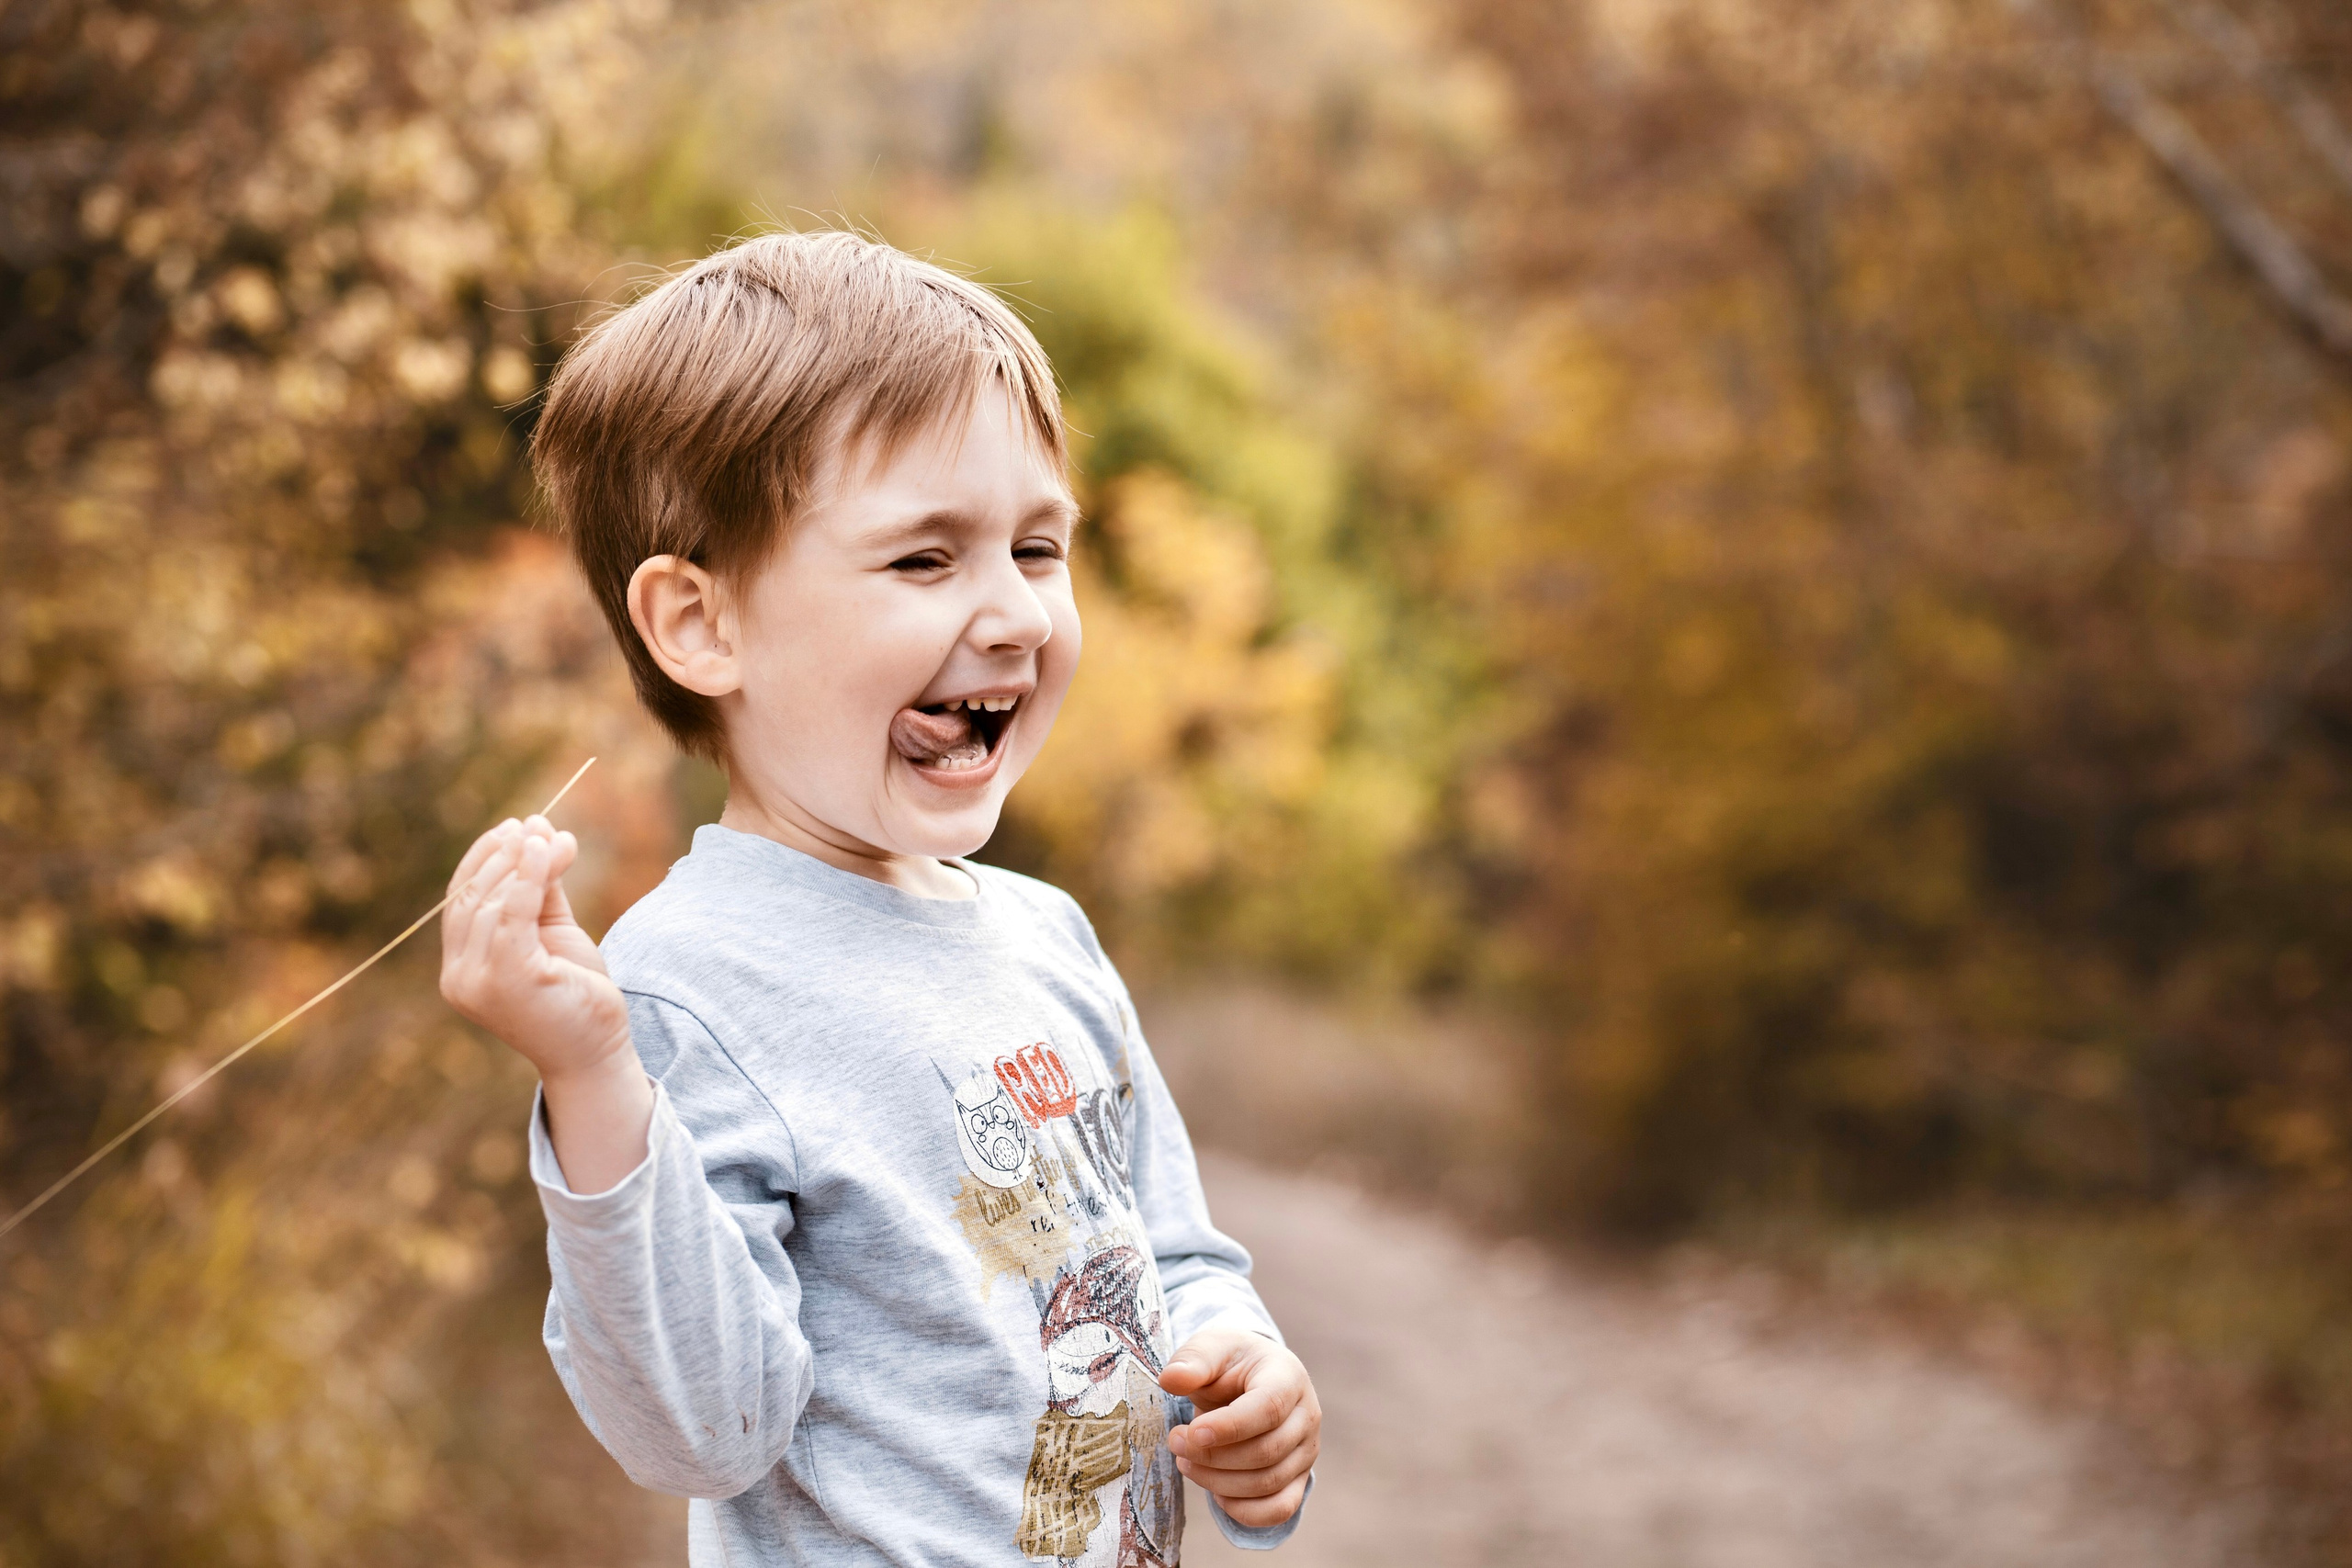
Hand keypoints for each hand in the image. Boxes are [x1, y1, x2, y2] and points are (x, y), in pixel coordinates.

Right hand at [439, 815, 649, 1191]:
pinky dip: (528, 877)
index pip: (459, 901)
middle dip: (505, 855)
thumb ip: (538, 889)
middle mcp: (459, 978)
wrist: (598, 1051)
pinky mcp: (507, 980)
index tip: (513, 827)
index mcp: (461, 969)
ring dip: (523, 861)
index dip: (482, 859)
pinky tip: (547, 851)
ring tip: (553, 836)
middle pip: (472, 898)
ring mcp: (478, 982)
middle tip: (536, 825)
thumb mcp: (551, 933)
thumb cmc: (575, 994)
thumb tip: (534, 829)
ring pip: (491, 902)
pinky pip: (511, 915)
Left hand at [1160, 1328, 1319, 1528]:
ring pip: (1268, 1483)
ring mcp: (1306, 1450)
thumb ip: (1193, 1361)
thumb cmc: (1230, 1362)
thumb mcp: (1210, 1348)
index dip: (1230, 1427)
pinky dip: (1244, 1510)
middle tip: (1175, 1442)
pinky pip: (1280, 1508)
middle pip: (1266, 1451)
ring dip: (1218, 1481)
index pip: (1269, 1408)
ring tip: (1186, 1462)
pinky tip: (1215, 1491)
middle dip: (1212, 1456)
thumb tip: (1170, 1380)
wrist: (1251, 1377)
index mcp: (1288, 1377)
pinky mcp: (1299, 1478)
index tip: (1192, 1432)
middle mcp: (1306, 1415)